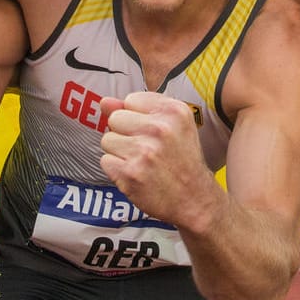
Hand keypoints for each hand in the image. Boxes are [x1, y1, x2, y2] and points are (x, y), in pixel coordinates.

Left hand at [99, 91, 218, 228]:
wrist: (194, 199)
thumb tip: (104, 102)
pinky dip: (116, 170)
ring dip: (119, 153)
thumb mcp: (172, 126)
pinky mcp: (130, 173)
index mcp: (173, 111)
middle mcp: (159, 128)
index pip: (130, 100)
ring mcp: (144, 151)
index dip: (137, 118)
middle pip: (115, 119)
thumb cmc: (182, 160)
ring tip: (141, 162)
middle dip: (125, 134)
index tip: (153, 133)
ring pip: (107, 140)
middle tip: (147, 150)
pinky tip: (136, 175)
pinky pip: (105, 161)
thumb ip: (138, 109)